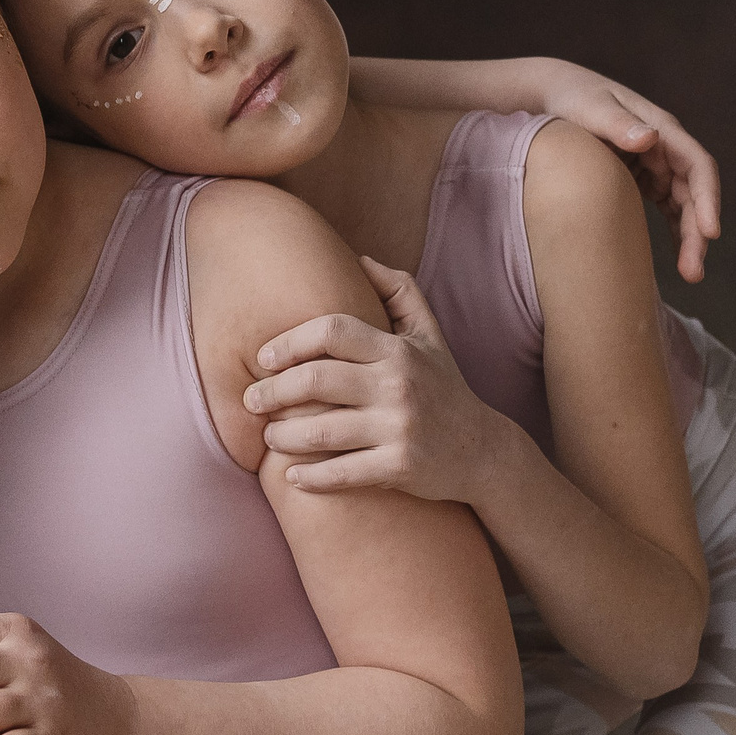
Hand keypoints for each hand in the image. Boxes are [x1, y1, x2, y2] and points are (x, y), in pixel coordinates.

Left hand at [244, 256, 502, 501]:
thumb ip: (398, 292)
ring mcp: (399, 427)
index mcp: (396, 350)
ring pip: (320, 431)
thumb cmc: (443, 386)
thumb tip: (360, 257)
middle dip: (272, 392)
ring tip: (269, 437)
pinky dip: (309, 477)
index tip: (262, 357)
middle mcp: (398, 385)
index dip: (288, 341)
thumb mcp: (429, 335)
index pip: (331, 330)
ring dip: (282, 436)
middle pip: (315, 380)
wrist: (484, 451)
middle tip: (251, 401)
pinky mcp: (400, 466)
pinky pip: (341, 472)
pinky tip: (292, 476)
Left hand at [528, 61, 720, 281]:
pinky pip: (665, 208)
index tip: (710, 232)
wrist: (550, 96)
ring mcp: (655, 164)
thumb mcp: (588, 108)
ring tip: (690, 275)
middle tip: (694, 272)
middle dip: (698, 232)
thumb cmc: (570, 98)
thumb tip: (649, 138)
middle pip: (693, 193)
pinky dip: (672, 232)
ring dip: (688, 239)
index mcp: (661, 130)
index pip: (697, 166)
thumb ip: (615, 123)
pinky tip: (673, 262)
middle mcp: (665, 148)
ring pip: (683, 206)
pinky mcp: (641, 178)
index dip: (707, 199)